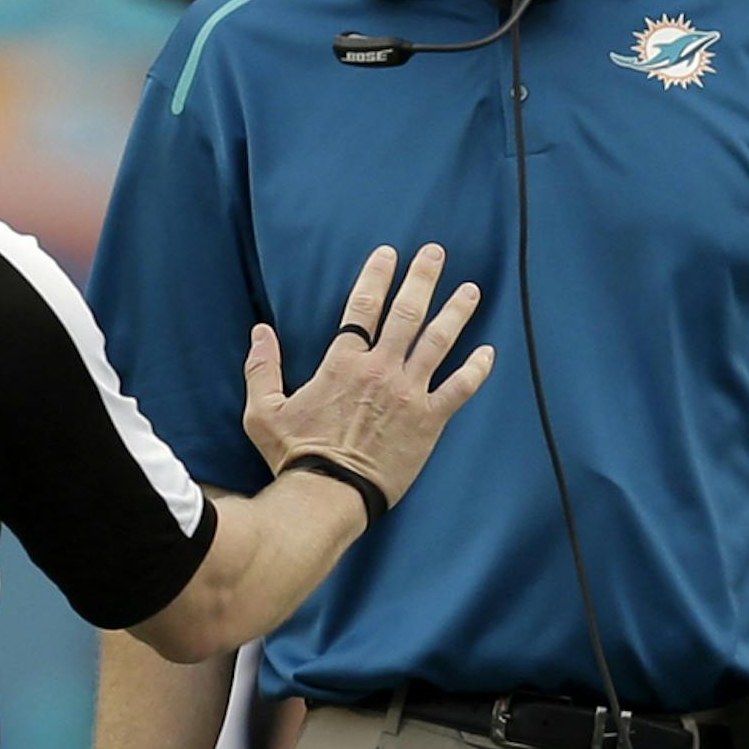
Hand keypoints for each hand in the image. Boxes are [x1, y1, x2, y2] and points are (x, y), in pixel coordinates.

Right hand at [243, 242, 493, 509]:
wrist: (328, 495)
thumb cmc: (295, 457)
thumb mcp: (263, 413)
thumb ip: (262, 369)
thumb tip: (259, 332)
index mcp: (342, 364)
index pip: (362, 307)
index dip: (377, 276)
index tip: (389, 254)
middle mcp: (379, 370)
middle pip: (406, 313)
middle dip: (423, 278)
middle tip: (436, 253)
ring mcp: (407, 394)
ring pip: (438, 342)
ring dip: (456, 312)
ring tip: (471, 291)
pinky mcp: (428, 422)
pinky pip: (459, 389)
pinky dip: (476, 370)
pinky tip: (489, 353)